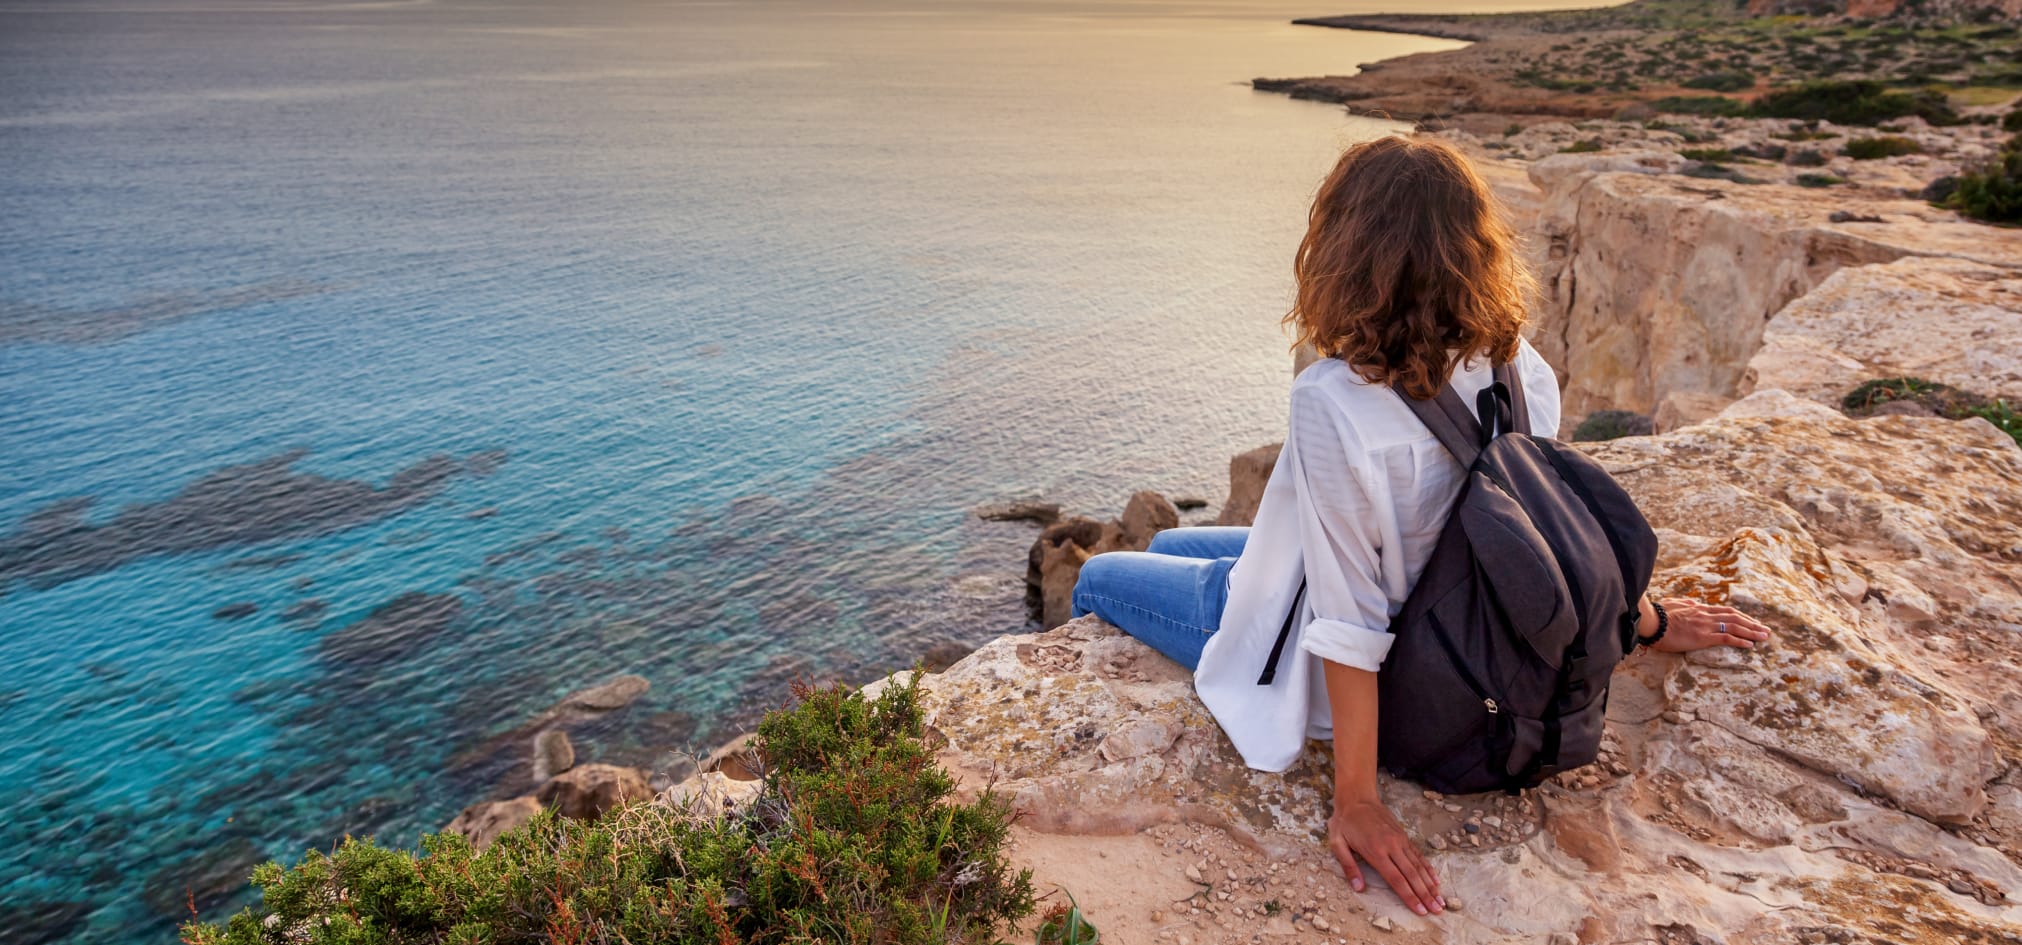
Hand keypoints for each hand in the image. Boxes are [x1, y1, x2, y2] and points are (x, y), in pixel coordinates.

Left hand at [1327, 798, 1442, 915]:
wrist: (1357, 797)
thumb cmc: (1344, 822)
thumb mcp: (1337, 843)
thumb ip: (1348, 866)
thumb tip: (1358, 888)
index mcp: (1376, 852)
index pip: (1396, 880)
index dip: (1409, 897)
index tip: (1420, 910)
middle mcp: (1392, 847)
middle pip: (1412, 876)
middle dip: (1425, 895)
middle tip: (1437, 910)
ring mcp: (1400, 840)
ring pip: (1418, 866)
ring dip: (1430, 885)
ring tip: (1440, 900)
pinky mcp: (1403, 836)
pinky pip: (1418, 855)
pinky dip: (1428, 868)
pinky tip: (1435, 880)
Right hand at [1651, 597, 1772, 652]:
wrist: (1651, 622)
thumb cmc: (1658, 615)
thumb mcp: (1672, 605)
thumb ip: (1684, 603)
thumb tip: (1692, 602)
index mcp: (1699, 609)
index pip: (1726, 611)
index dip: (1741, 616)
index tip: (1752, 621)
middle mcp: (1706, 615)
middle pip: (1735, 618)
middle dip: (1752, 624)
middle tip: (1765, 630)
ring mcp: (1706, 626)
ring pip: (1735, 627)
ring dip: (1751, 632)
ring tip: (1764, 637)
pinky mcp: (1703, 637)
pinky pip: (1726, 638)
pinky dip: (1740, 640)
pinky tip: (1750, 645)